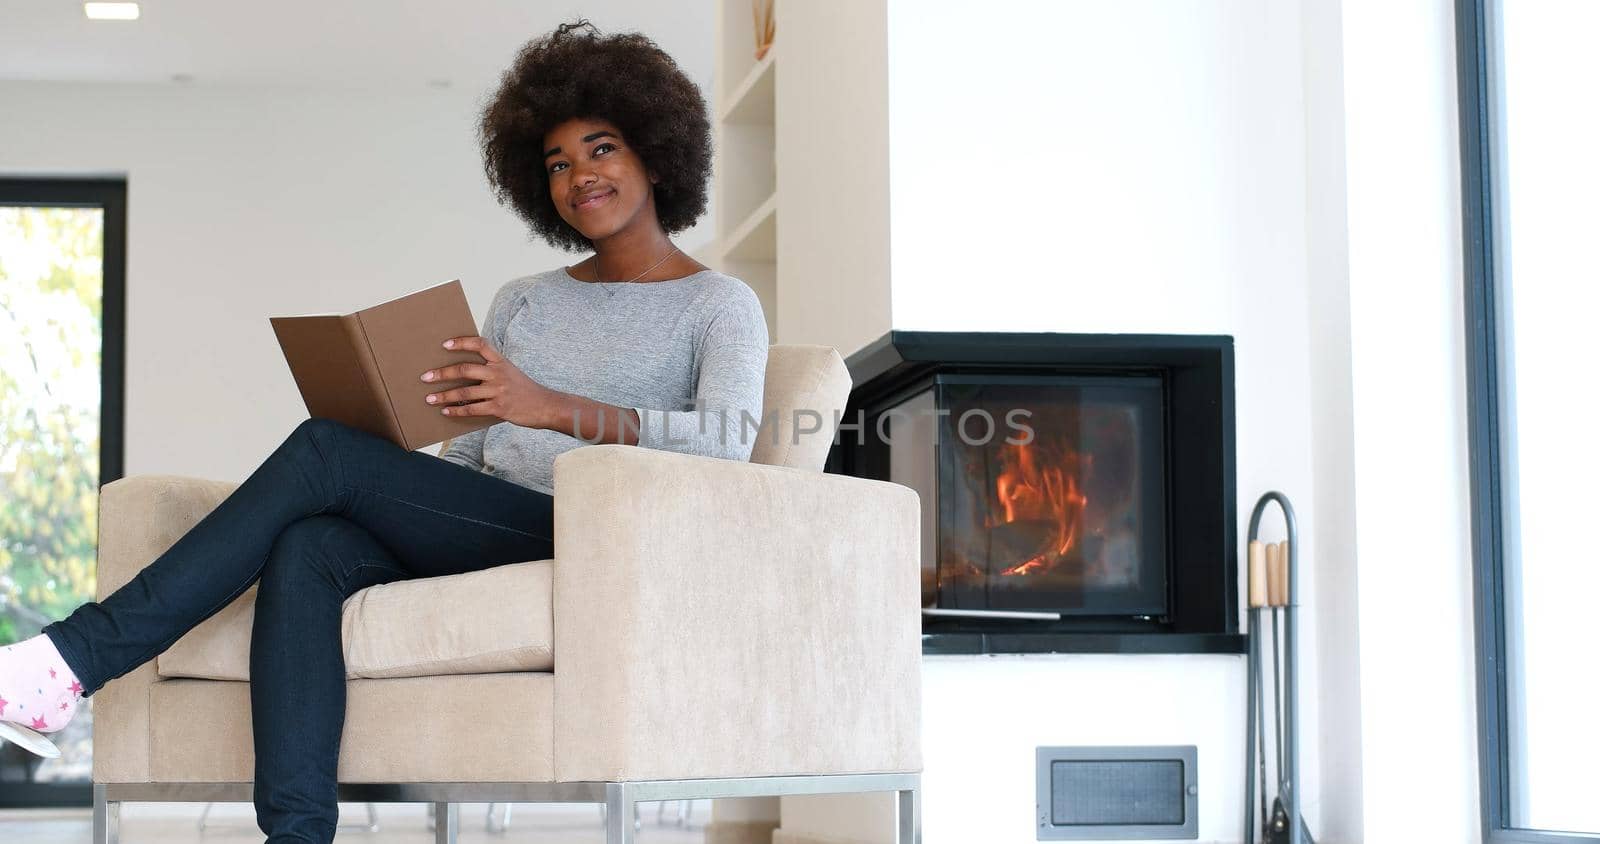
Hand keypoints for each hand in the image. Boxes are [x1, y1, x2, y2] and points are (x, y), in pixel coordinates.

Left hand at [420, 336, 554, 427]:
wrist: (546, 406)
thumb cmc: (525, 390)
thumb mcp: (511, 372)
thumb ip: (492, 370)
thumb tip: (464, 374)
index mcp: (501, 361)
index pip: (480, 344)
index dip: (461, 342)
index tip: (444, 345)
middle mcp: (498, 373)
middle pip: (465, 369)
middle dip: (442, 373)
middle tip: (425, 377)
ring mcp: (498, 391)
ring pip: (464, 392)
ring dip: (444, 395)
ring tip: (429, 398)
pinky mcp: (498, 408)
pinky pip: (472, 409)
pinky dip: (456, 411)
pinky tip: (446, 411)